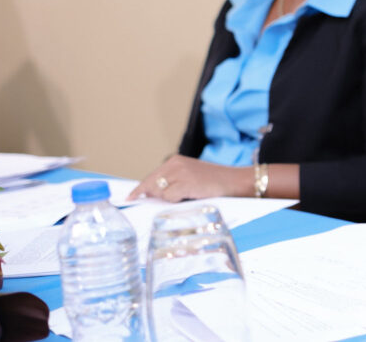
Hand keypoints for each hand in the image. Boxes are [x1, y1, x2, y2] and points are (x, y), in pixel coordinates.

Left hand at [128, 155, 249, 201]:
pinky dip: (176, 201)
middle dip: (151, 197)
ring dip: (168, 199)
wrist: (236, 182)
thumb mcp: (191, 178)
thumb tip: (152, 196)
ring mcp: (179, 172)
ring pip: (159, 192)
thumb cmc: (215, 183)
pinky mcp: (185, 182)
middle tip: (157, 204)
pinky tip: (190, 198)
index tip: (129, 198)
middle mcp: (174, 164)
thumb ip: (172, 183)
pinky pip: (169, 197)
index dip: (140, 190)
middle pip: (151, 184)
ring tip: (187, 197)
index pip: (151, 177)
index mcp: (175, 161)